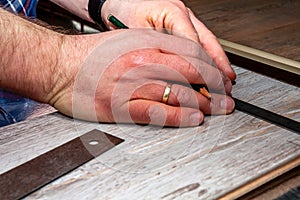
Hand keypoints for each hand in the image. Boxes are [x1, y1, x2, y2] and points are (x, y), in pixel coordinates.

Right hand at [49, 29, 233, 126]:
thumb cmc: (89, 54)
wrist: (57, 66)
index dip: (211, 68)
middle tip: (226, 97)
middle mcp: (141, 62)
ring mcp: (131, 85)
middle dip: (214, 87)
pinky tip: (193, 119)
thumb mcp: (125, 39)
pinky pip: (157, 112)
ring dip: (203, 104)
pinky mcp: (120, 107)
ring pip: (178, 94)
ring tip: (216, 110)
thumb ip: (152, 48)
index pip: (190, 54)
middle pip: (190, 74)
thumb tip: (180, 60)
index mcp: (144, 43)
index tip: (220, 78)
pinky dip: (180, 117)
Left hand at [101, 0, 235, 80]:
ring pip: (208, 43)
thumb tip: (169, 72)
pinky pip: (200, 43)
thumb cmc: (124, 10)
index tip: (204, 84)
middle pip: (206, 43)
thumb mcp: (134, 32)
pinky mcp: (183, 25)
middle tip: (223, 86)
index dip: (199, 67)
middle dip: (216, 67)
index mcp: (173, 12)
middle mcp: (183, 14)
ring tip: (226, 81)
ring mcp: (186, 19)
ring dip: (217, 63)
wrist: (120, 1)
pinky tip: (216, 70)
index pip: (192, 44)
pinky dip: (208, 58)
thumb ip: (152, 50)